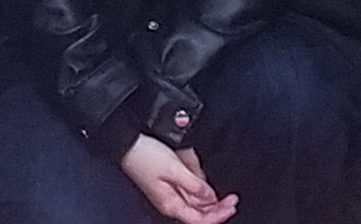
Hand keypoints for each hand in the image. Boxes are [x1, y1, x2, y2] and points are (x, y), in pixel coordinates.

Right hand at [120, 138, 234, 223]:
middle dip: (219, 209)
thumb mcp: (174, 170)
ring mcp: (169, 194)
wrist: (127, 143)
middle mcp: (170, 203)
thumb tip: (211, 198)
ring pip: (196, 206)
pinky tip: (210, 191)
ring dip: (212, 203)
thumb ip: (194, 185)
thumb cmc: (145, 156)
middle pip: (199, 214)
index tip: (232, 205)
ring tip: (226, 197)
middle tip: (234, 200)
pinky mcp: (168, 185)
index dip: (218, 215)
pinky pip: (189, 196)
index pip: (199, 220)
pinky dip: (202, 195)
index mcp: (170, 204)